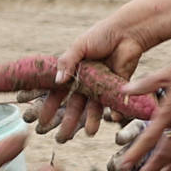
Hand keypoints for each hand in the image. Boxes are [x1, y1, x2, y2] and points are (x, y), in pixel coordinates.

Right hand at [48, 8, 149, 140]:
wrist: (128, 32)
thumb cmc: (101, 34)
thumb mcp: (79, 45)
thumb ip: (67, 62)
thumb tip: (57, 82)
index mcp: (73, 71)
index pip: (58, 92)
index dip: (50, 106)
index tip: (43, 121)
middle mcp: (86, 81)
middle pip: (75, 105)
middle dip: (69, 121)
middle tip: (64, 137)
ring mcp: (101, 86)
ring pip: (94, 107)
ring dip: (91, 120)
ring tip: (90, 133)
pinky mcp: (117, 87)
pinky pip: (114, 103)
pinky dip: (115, 111)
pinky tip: (113, 118)